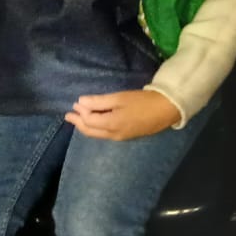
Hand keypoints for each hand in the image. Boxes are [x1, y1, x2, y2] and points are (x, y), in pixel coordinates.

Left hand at [65, 89, 181, 139]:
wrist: (166, 110)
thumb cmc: (143, 101)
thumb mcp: (120, 98)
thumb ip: (99, 101)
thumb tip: (80, 102)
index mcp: (110, 125)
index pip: (88, 121)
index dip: (80, 113)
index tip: (75, 103)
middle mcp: (113, 135)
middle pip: (90, 131)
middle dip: (78, 123)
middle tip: (69, 115)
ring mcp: (121, 137)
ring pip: (98, 134)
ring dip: (87, 126)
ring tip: (79, 119)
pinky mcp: (127, 136)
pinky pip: (106, 134)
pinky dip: (97, 128)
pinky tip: (97, 122)